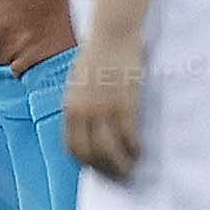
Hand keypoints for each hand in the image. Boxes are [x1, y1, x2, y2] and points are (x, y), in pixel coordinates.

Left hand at [61, 31, 146, 180]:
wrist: (112, 36)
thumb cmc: (95, 56)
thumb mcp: (76, 83)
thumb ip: (78, 105)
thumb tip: (83, 126)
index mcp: (70, 106)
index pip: (72, 146)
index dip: (85, 162)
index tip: (97, 167)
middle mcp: (83, 111)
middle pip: (90, 153)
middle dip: (104, 168)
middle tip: (118, 173)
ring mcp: (104, 109)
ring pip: (110, 150)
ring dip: (121, 164)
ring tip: (130, 166)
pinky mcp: (125, 104)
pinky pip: (129, 136)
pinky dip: (134, 148)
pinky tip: (139, 150)